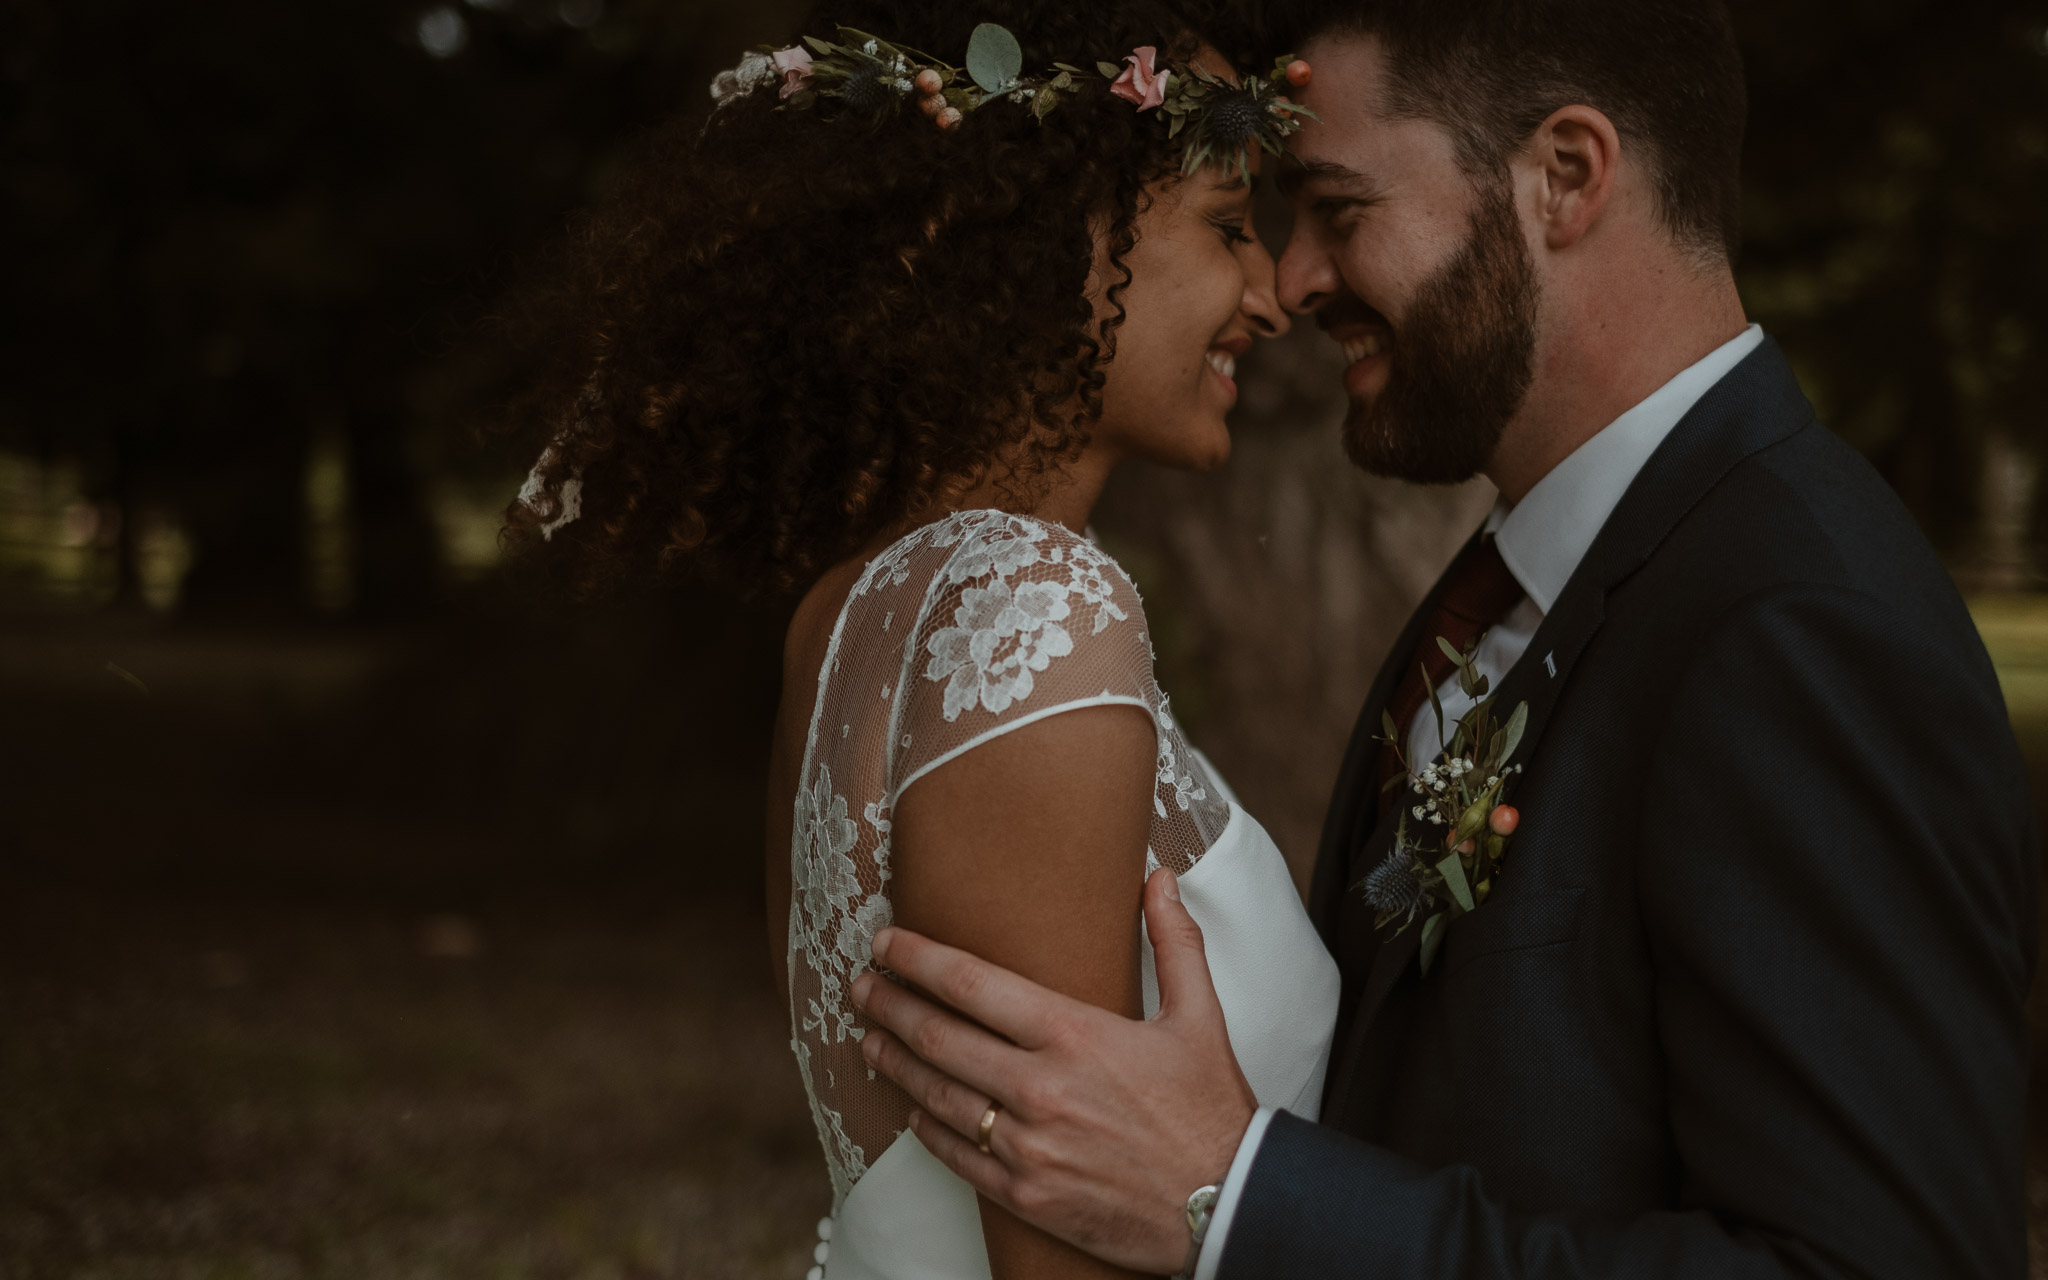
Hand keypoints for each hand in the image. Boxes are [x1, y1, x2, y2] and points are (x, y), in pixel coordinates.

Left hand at [851, 869, 1257, 1275]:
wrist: (1229, 1206)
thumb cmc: (1213, 1110)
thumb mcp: (1201, 1017)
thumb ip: (1174, 942)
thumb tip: (1158, 877)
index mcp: (1075, 1034)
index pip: (971, 984)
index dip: (917, 958)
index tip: (885, 941)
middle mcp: (1040, 1087)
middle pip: (937, 1036)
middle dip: (888, 1005)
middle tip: (859, 986)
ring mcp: (1027, 1145)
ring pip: (936, 1096)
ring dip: (894, 1063)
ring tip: (869, 1041)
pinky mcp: (1025, 1195)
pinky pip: (956, 1156)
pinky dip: (925, 1129)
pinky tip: (910, 1111)